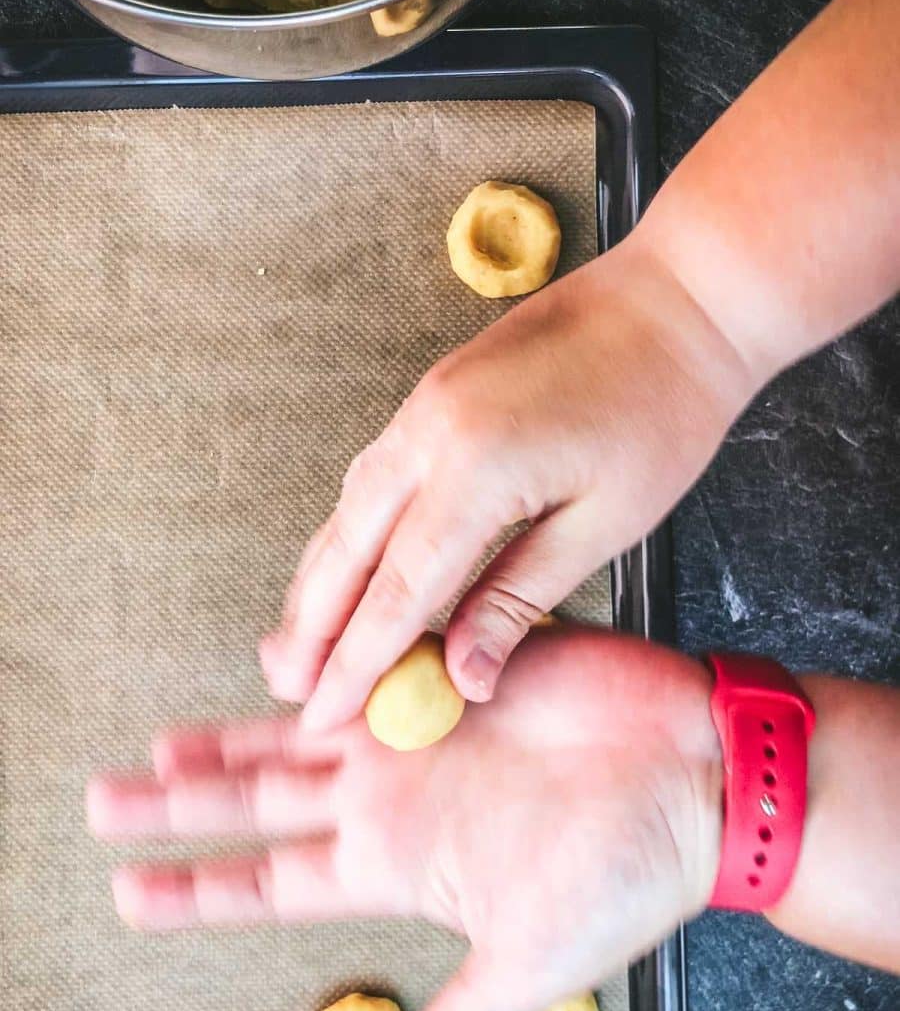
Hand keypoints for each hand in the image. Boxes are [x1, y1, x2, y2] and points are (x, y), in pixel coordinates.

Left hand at [88, 629, 721, 1010]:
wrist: (698, 774)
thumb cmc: (629, 870)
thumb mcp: (534, 959)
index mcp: (399, 863)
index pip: (271, 884)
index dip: (197, 889)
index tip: (129, 896)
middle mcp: (393, 795)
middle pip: (260, 800)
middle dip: (182, 803)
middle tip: (109, 801)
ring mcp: (415, 729)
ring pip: (293, 729)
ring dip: (228, 736)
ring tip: (162, 745)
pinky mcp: (449, 666)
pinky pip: (366, 657)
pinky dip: (314, 659)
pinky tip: (262, 659)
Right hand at [259, 230, 758, 732]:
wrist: (679, 298)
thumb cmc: (662, 408)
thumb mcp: (603, 522)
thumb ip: (519, 598)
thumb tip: (466, 675)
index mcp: (476, 469)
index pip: (396, 590)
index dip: (356, 660)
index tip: (325, 712)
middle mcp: (430, 432)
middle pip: (346, 547)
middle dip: (310, 624)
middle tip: (283, 683)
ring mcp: (425, 405)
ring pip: (348, 507)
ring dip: (320, 577)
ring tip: (301, 637)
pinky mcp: (435, 393)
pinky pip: (372, 474)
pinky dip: (351, 530)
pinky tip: (350, 562)